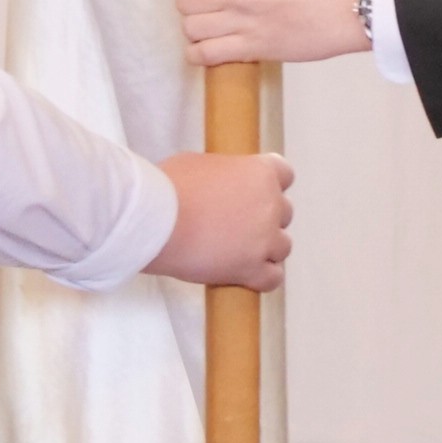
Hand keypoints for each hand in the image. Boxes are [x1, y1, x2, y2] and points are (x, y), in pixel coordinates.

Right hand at [149, 150, 293, 289]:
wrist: (156, 220)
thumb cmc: (169, 186)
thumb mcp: (199, 164)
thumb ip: (224, 175)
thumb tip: (221, 184)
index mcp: (260, 172)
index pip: (285, 174)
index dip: (270, 185)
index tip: (254, 193)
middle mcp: (270, 204)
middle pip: (284, 212)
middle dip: (264, 218)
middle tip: (236, 225)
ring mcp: (265, 239)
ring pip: (282, 247)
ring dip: (264, 249)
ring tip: (237, 252)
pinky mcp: (252, 269)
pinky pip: (273, 278)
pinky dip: (261, 278)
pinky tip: (244, 275)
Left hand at [176, 0, 376, 67]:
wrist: (354, 7)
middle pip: (185, 3)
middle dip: (193, 6)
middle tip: (209, 9)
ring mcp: (242, 22)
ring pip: (191, 29)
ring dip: (197, 30)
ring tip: (211, 30)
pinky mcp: (253, 49)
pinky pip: (205, 55)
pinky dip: (201, 55)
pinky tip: (211, 50)